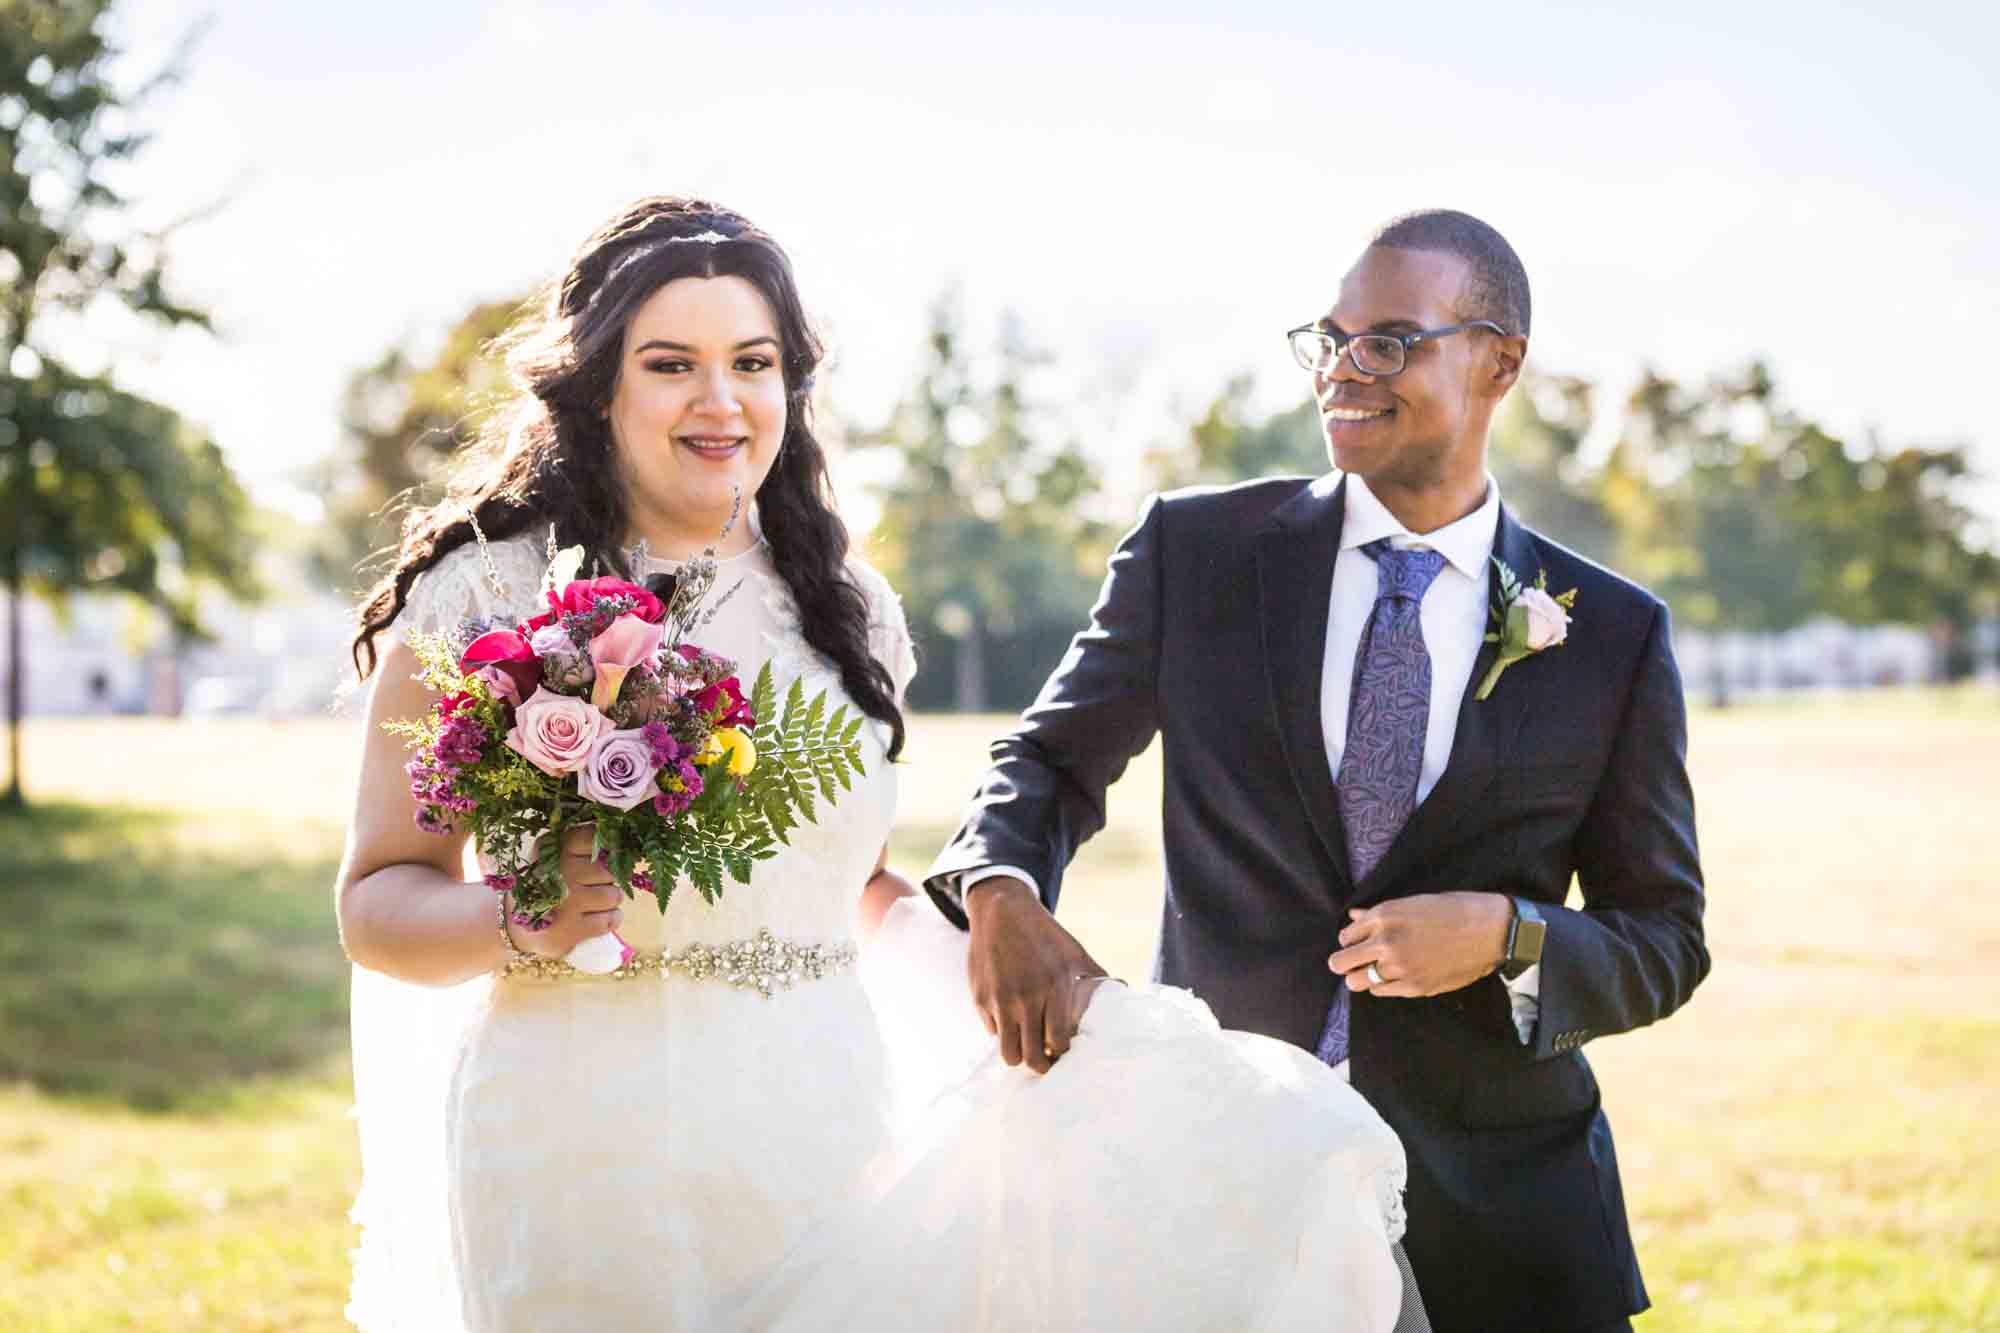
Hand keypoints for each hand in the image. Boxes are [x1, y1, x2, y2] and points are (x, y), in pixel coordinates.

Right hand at [510, 824, 624, 958]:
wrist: (512, 925)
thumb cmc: (543, 885)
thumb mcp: (551, 856)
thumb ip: (580, 844)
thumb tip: (619, 839)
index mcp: (554, 849)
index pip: (594, 837)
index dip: (604, 848)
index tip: (597, 857)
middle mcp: (560, 872)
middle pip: (610, 869)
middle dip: (606, 878)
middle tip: (591, 885)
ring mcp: (568, 902)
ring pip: (614, 895)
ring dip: (609, 901)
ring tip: (591, 903)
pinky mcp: (572, 929)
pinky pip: (612, 919)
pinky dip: (610, 919)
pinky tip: (594, 918)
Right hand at [965, 877, 1106, 1074]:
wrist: (1001, 911)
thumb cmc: (1043, 934)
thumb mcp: (1074, 952)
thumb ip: (1095, 978)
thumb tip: (1123, 994)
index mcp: (1053, 988)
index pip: (1058, 1042)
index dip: (1062, 1053)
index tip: (1065, 1053)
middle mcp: (1025, 999)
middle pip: (1031, 1057)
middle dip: (1041, 1066)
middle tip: (1047, 1063)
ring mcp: (999, 1000)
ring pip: (1008, 1052)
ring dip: (1019, 1054)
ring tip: (1027, 1047)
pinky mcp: (980, 998)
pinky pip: (992, 1031)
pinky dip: (1003, 1032)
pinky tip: (1012, 1019)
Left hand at [1328, 891, 1511, 997]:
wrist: (1489, 931)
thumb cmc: (1453, 910)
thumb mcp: (1412, 903)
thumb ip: (1378, 914)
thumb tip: (1354, 917)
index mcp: (1384, 916)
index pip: (1345, 936)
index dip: (1351, 940)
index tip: (1360, 942)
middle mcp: (1385, 942)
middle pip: (1340, 962)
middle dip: (1343, 962)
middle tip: (1354, 962)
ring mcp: (1399, 967)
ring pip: (1356, 982)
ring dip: (1360, 977)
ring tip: (1373, 971)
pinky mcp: (1413, 987)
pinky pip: (1381, 991)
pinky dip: (1382, 986)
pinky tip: (1394, 977)